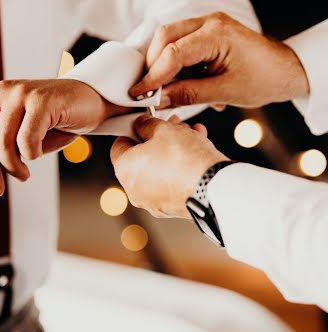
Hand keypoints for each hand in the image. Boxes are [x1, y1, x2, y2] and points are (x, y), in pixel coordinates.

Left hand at [0, 79, 116, 196]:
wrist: (93, 101)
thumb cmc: (56, 121)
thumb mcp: (21, 133)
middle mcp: (2, 90)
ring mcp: (21, 93)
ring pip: (2, 143)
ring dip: (12, 167)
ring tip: (24, 175)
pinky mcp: (41, 101)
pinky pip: (26, 141)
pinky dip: (32, 156)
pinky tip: (39, 155)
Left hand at [111, 114, 227, 218]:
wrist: (213, 187)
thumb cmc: (185, 158)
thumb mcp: (164, 129)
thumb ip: (147, 124)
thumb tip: (141, 124)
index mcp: (125, 170)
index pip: (119, 146)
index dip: (133, 130)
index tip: (147, 123)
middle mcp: (135, 190)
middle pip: (142, 158)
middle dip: (158, 139)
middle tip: (173, 126)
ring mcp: (154, 202)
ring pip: (159, 169)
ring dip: (172, 150)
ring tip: (191, 135)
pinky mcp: (172, 208)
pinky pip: (172, 183)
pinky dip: (180, 168)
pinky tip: (197, 152)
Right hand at [130, 12, 308, 108]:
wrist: (286, 69)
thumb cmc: (264, 79)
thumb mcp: (225, 92)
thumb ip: (188, 94)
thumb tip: (157, 99)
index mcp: (217, 34)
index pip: (173, 53)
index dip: (153, 76)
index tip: (138, 94)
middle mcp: (209, 21)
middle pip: (164, 36)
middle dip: (152, 64)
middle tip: (146, 90)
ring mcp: (208, 23)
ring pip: (169, 37)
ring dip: (161, 62)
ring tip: (161, 89)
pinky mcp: (207, 31)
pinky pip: (180, 42)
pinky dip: (173, 61)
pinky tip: (178, 81)